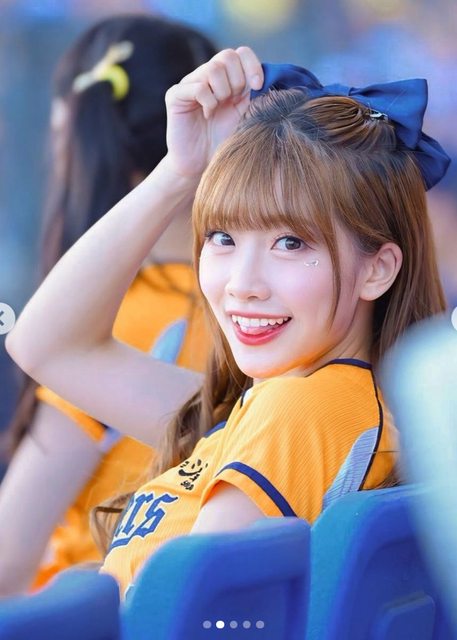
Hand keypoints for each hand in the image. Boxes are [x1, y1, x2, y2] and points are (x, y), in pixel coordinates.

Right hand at [164, 47, 262, 178]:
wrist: (202, 164)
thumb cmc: (225, 142)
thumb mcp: (247, 116)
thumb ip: (256, 95)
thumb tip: (271, 78)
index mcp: (227, 78)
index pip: (241, 53)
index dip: (252, 65)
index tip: (257, 86)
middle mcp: (207, 76)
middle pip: (227, 56)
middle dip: (237, 81)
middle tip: (232, 103)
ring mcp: (190, 83)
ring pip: (213, 69)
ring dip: (222, 92)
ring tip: (217, 110)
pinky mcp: (175, 95)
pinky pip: (198, 86)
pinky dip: (208, 101)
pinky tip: (207, 115)